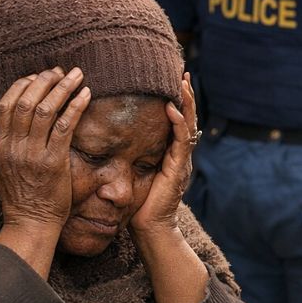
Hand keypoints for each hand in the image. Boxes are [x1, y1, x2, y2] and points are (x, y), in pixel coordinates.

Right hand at [0, 67, 88, 233]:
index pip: (4, 105)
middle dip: (44, 80)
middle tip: (59, 71)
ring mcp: (32, 153)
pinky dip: (76, 106)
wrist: (30, 221)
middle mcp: (13, 146)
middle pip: (26, 102)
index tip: (37, 75)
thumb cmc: (18, 193)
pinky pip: (64, 126)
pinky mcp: (53, 161)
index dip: (21, 85)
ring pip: (46, 110)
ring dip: (62, 88)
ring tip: (76, 75)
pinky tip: (86, 94)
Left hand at [131, 73, 197, 236]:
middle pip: (188, 118)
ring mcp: (181, 161)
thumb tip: (113, 141)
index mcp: (172, 154)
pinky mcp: (178, 169)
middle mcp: (180, 155)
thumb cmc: (139, 206)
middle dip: (186, 95)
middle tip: (182, 72)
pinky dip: (178, 124)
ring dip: (186, 103)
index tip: (174, 80)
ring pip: (188, 125)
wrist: (150, 230)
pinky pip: (181, 142)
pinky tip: (172, 109)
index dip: (178, 101)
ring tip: (182, 83)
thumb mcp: (136, 175)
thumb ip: (132, 158)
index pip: (178, 121)